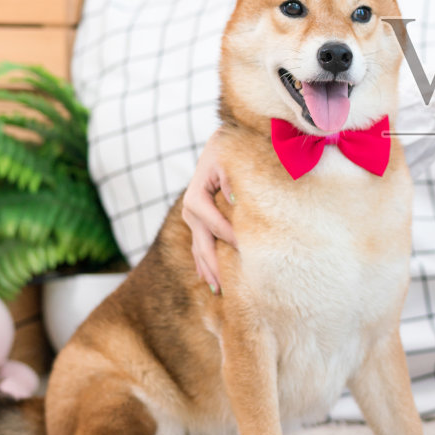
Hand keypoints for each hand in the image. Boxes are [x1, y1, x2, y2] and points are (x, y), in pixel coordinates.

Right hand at [182, 137, 236, 293]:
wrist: (221, 144)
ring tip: (218, 290)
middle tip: (225, 287)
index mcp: (196, 194)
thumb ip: (231, 179)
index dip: (227, 235)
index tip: (244, 250)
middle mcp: (190, 207)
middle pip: (201, 240)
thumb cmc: (230, 150)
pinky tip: (207, 278)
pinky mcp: (197, 220)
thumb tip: (235, 200)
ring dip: (207, 268)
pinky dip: (203, 261)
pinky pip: (199, 244)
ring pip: (198, 246)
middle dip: (213, 264)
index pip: (211, 220)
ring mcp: (191, 215)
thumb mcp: (231, 160)